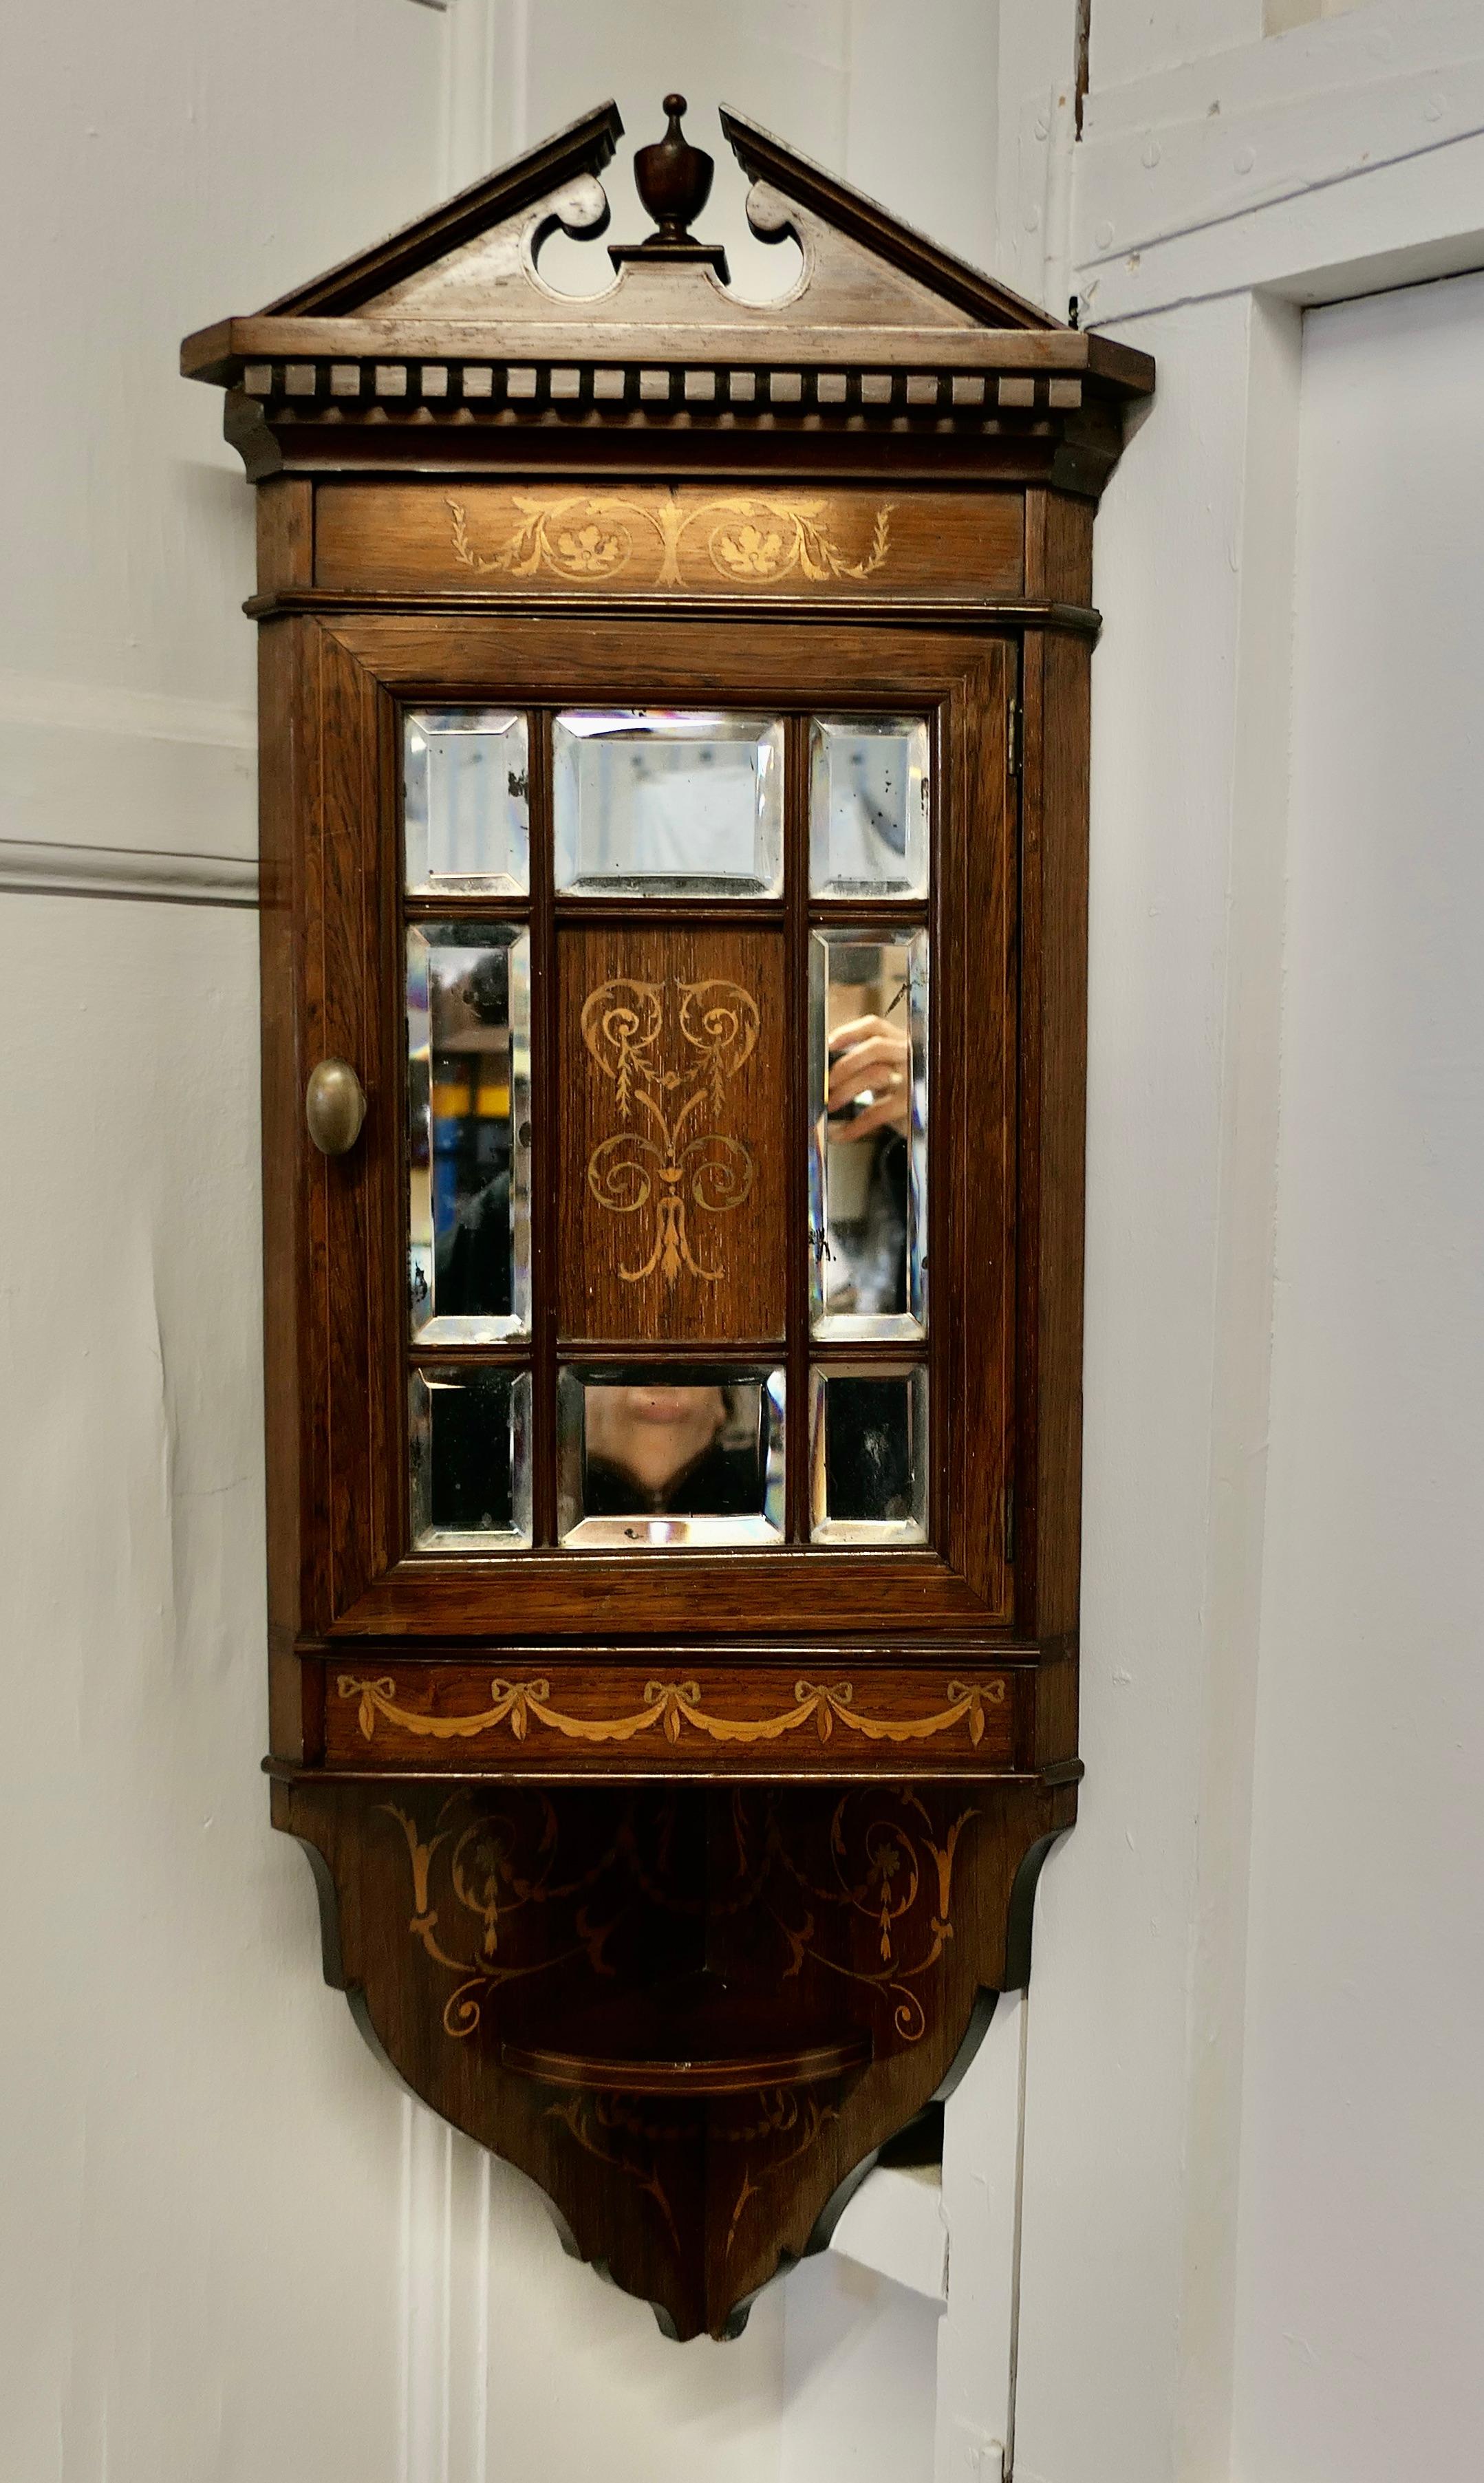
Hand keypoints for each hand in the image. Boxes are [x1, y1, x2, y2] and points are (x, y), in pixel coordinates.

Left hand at [827, 1014, 911, 1139]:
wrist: (928, 1123)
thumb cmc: (901, 1095)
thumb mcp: (886, 1073)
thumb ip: (864, 1065)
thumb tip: (826, 1072)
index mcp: (899, 1043)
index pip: (875, 1026)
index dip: (849, 1032)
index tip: (828, 1044)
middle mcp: (910, 1055)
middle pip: (876, 1047)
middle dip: (846, 1063)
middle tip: (826, 1082)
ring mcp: (914, 1079)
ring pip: (876, 1074)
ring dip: (845, 1090)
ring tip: (830, 1105)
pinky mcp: (912, 1105)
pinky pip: (877, 1112)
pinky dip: (854, 1124)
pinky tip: (841, 1133)